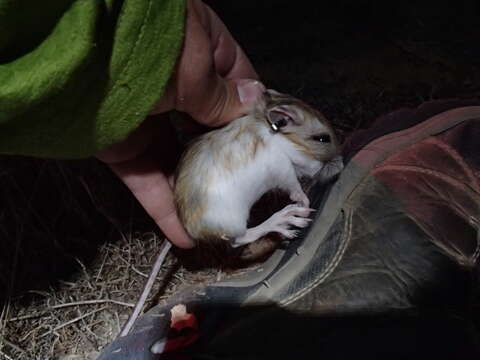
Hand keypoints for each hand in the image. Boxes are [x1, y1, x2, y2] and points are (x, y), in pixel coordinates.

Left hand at [96, 0, 263, 247]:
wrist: (77, 59)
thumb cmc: (152, 52)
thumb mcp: (194, 70)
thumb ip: (222, 96)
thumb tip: (254, 103)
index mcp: (198, 51)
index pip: (235, 82)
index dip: (253, 110)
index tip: (271, 140)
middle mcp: (175, 85)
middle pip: (209, 127)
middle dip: (229, 156)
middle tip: (254, 186)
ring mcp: (149, 116)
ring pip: (179, 159)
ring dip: (197, 189)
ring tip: (222, 217)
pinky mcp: (123, 145)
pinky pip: (147, 180)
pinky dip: (164, 208)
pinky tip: (185, 235)